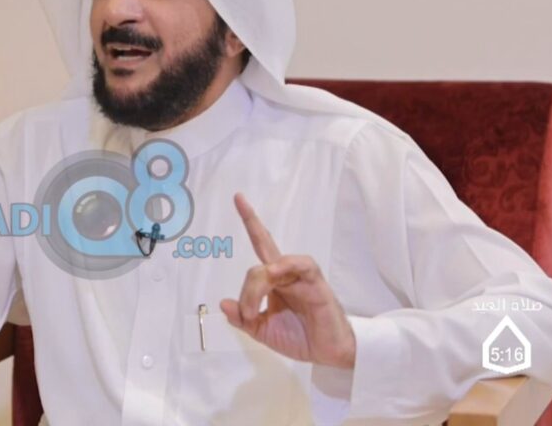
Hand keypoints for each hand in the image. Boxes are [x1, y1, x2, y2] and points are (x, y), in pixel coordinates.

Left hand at [219, 193, 356, 368]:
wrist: (328, 353)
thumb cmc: (299, 337)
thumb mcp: (263, 331)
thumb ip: (243, 318)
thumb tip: (223, 303)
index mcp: (274, 281)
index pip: (261, 245)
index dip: (251, 222)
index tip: (239, 197)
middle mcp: (287, 274)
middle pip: (260, 262)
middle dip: (248, 279)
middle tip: (246, 312)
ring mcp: (301, 277)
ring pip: (272, 266)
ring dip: (257, 288)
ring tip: (254, 311)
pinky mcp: (317, 284)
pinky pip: (302, 264)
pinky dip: (285, 265)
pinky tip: (274, 274)